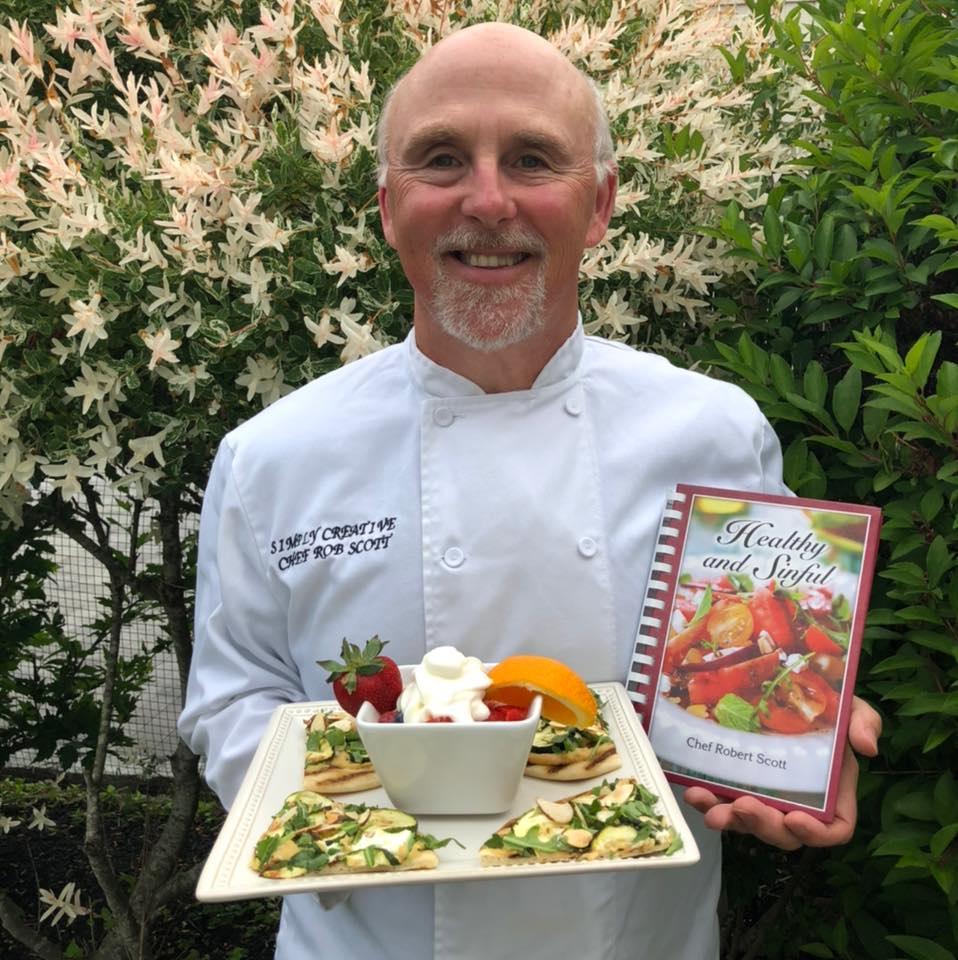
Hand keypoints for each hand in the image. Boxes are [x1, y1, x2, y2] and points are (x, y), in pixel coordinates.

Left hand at [684, 696, 880, 850]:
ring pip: (748, 822)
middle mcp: (798, 801)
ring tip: (710, 808)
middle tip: (743, 807)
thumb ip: (863, 722)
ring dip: (728, 819)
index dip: (816, 833)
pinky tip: (693, 790)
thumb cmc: (826, 705)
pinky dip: (708, 800)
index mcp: (832, 793)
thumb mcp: (850, 706)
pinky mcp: (736, 784)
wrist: (786, 688)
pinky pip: (722, 801)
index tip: (795, 820)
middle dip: (762, 826)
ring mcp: (765, 795)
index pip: (833, 829)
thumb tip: (867, 746)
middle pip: (784, 832)